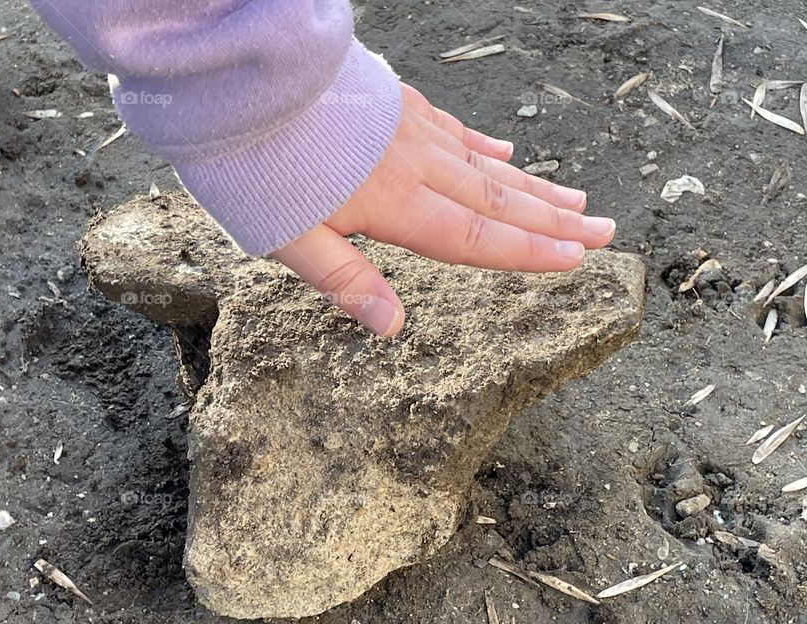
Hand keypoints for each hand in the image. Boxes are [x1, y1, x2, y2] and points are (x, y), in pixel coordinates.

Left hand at [271, 83, 615, 335]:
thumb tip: (392, 326)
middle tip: (605, 232)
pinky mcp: (394, 103)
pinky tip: (508, 151)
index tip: (577, 260)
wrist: (237, 78)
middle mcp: (415, 163)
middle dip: (554, 221)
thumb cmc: (252, 166)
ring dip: (533, 186)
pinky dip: (485, 145)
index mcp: (394, 203)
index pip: (475, 237)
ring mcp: (408, 127)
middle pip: (497, 200)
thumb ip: (343, 279)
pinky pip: (454, 128)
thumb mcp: (286, 237)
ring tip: (577, 199)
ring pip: (486, 163)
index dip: (528, 253)